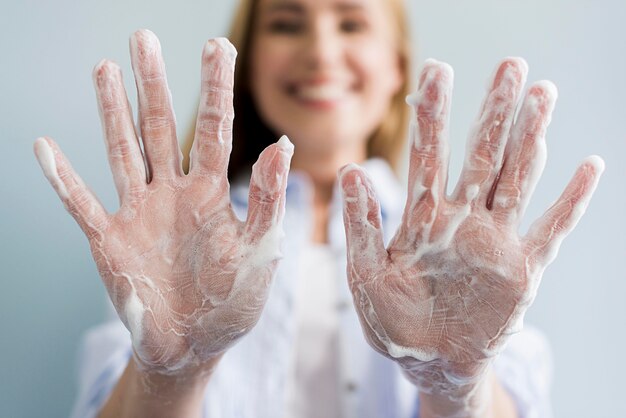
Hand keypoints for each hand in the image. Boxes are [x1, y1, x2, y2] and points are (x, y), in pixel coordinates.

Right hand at [34, 30, 292, 375]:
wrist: (194, 346)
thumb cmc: (232, 302)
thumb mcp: (260, 252)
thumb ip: (268, 201)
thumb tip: (282, 145)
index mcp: (213, 193)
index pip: (215, 128)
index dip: (216, 87)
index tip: (218, 45)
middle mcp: (174, 193)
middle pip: (161, 126)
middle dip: (153, 82)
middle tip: (144, 37)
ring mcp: (139, 213)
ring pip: (123, 151)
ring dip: (112, 111)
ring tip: (104, 68)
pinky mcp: (110, 241)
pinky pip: (82, 205)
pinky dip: (63, 179)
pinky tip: (44, 146)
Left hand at [339, 58, 602, 397]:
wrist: (430, 362)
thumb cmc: (393, 322)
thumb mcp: (367, 275)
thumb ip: (362, 226)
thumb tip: (348, 172)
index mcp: (423, 218)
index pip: (429, 155)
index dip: (433, 114)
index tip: (437, 70)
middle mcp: (462, 219)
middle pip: (481, 154)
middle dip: (493, 111)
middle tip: (509, 65)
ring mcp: (495, 240)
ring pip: (516, 179)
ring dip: (531, 139)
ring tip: (542, 94)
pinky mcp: (523, 270)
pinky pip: (552, 229)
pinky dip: (571, 201)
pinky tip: (588, 167)